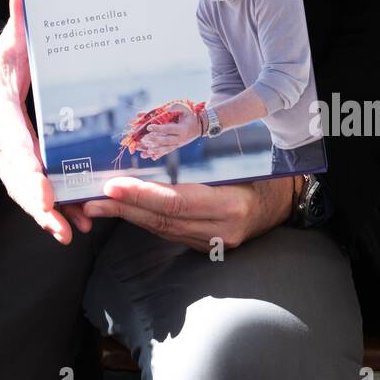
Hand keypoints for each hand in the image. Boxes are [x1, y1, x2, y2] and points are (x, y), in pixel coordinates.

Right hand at [0, 0, 75, 243]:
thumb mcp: (4, 44)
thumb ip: (16, 23)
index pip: (13, 144)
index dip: (27, 169)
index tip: (42, 189)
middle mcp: (0, 143)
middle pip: (17, 179)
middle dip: (36, 203)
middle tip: (56, 222)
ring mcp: (7, 161)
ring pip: (23, 193)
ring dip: (46, 215)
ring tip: (70, 232)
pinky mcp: (18, 170)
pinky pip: (32, 194)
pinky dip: (51, 212)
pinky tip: (75, 226)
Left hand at [79, 174, 293, 251]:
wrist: (288, 203)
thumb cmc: (265, 171)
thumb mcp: (244, 160)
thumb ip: (208, 157)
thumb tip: (166, 135)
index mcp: (233, 204)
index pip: (179, 203)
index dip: (144, 197)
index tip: (114, 187)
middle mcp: (223, 228)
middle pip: (165, 220)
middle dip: (125, 209)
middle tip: (92, 200)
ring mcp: (215, 241)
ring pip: (163, 229)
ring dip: (129, 216)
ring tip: (98, 206)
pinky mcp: (208, 245)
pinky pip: (171, 232)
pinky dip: (146, 220)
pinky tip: (125, 210)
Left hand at [139, 101, 202, 159]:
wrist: (198, 127)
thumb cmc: (190, 116)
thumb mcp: (186, 109)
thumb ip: (176, 107)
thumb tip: (166, 108)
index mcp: (182, 129)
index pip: (169, 129)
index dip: (159, 128)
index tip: (149, 127)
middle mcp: (180, 139)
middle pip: (166, 141)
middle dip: (155, 141)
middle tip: (144, 139)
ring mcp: (178, 144)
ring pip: (165, 149)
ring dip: (155, 151)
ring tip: (145, 152)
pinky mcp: (175, 147)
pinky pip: (166, 152)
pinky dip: (158, 155)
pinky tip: (151, 157)